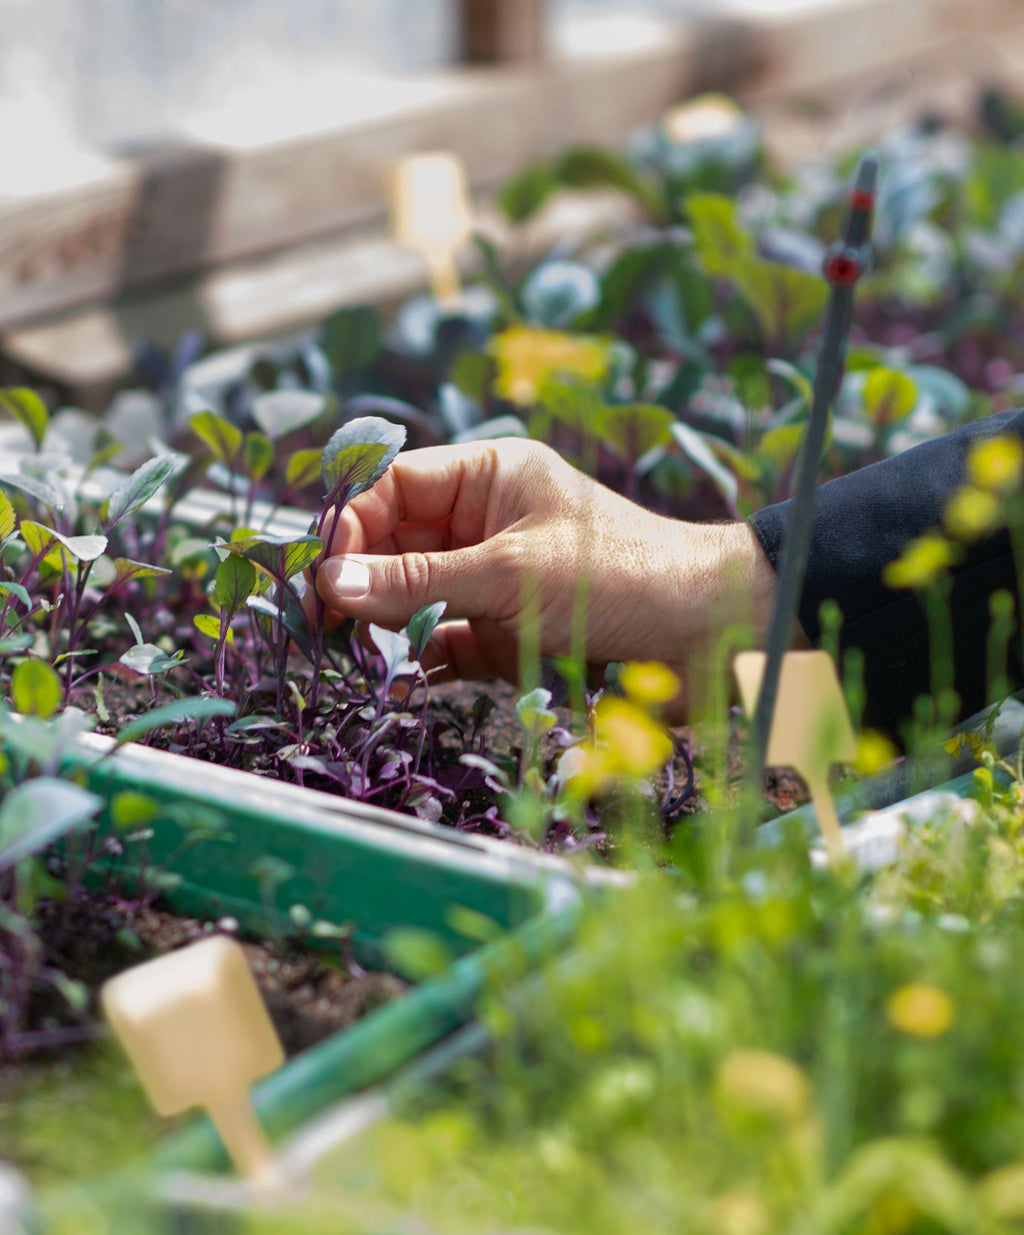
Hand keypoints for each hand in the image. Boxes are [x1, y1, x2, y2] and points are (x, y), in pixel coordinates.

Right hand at [309, 438, 780, 717]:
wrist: (706, 637)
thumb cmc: (617, 577)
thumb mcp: (510, 573)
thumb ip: (419, 582)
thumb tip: (330, 587)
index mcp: (489, 477)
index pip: (393, 487)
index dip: (351, 526)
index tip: (324, 576)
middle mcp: (485, 524)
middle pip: (394, 546)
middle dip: (359, 583)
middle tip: (323, 627)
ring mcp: (493, 583)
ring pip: (413, 599)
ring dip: (385, 628)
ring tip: (356, 658)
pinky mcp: (506, 638)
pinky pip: (444, 646)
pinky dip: (419, 664)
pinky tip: (398, 682)